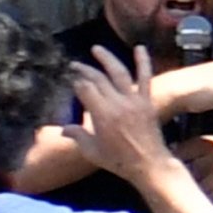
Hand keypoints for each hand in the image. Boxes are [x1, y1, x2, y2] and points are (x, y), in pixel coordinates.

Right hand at [73, 50, 174, 188]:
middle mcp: (117, 104)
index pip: (85, 89)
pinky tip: (139, 47)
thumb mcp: (92, 152)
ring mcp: (134, 100)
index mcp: (102, 115)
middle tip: (74, 65)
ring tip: (96, 48)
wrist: (149, 164)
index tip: (70, 79)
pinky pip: (145, 78)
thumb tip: (63, 129)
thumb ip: (77, 136)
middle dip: (84, 70)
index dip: (76, 82)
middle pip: (98, 79)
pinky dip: (143, 62)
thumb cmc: (119, 161)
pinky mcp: (146, 101)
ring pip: (119, 73)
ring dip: (107, 58)